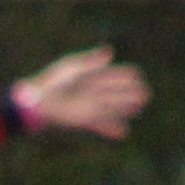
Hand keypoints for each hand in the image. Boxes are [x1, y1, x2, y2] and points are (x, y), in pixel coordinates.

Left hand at [7, 48, 148, 139]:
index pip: (112, 76)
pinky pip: (101, 125)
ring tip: (140, 108)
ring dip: (126, 109)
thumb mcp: (72, 67)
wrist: (39, 101)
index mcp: (89, 77)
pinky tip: (124, 132)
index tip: (137, 75)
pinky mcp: (84, 120)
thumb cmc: (52, 81)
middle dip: (130, 93)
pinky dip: (112, 129)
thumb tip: (110, 53)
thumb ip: (91, 61)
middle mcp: (92, 92)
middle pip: (115, 93)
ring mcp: (89, 107)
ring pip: (112, 108)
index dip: (125, 76)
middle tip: (145, 93)